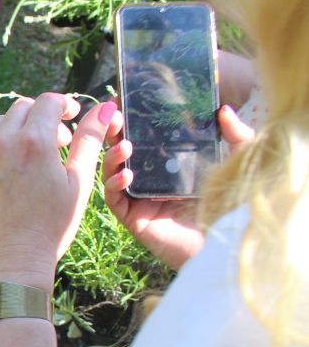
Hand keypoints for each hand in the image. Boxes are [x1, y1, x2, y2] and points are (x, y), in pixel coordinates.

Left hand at [0, 94, 114, 287]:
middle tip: (56, 144)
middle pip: (23, 109)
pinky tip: (1, 159)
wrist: (10, 263)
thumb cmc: (50, 228)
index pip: (49, 102)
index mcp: (35, 141)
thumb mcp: (78, 183)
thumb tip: (104, 109)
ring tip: (30, 156)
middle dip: (43, 119)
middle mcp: (3, 142)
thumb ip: (89, 141)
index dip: (65, 106)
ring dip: (16, 130)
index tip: (72, 118)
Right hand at [103, 104, 253, 269]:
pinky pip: (115, 199)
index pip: (144, 140)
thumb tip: (223, 109)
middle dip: (113, 134)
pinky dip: (114, 185)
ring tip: (122, 145)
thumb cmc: (233, 205)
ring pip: (112, 174)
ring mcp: (141, 201)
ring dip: (111, 158)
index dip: (132, 122)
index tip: (126, 102)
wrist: (228, 244)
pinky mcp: (135, 219)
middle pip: (122, 153)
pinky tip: (126, 174)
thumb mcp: (236, 162)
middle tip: (113, 117)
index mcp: (170, 166)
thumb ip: (235, 135)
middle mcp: (151, 181)